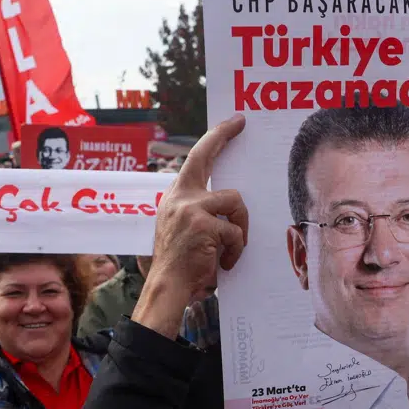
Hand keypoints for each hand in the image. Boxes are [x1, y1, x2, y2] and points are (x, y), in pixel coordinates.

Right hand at [134, 116, 248, 338]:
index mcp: (175, 196)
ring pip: (235, 202)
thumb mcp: (183, 228)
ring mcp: (190, 208)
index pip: (196, 159)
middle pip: (204, 155)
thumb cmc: (181, 263)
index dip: (214, 139)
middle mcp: (179, 196)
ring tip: (231, 248)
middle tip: (240, 122)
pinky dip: (236, 249)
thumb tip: (230, 198)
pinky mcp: (202, 225)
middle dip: (222, 135)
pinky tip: (225, 262)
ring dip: (240, 227)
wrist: (168, 286)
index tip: (232, 124)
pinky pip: (235, 231)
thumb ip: (199, 209)